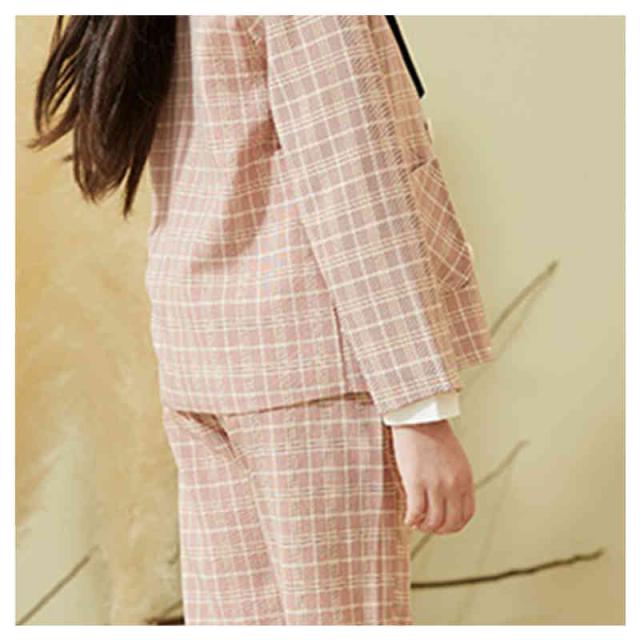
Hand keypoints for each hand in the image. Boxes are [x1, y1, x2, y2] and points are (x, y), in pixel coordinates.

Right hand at [390, 419, 475, 534]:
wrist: (420, 419)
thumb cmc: (434, 437)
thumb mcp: (456, 461)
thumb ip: (457, 481)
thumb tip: (449, 503)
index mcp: (465, 480)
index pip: (466, 515)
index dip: (453, 526)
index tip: (441, 524)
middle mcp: (453, 485)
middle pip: (450, 523)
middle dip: (438, 530)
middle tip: (426, 526)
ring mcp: (435, 484)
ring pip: (433, 521)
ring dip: (423, 527)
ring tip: (415, 521)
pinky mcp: (416, 481)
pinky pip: (415, 512)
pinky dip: (411, 519)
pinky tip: (407, 517)